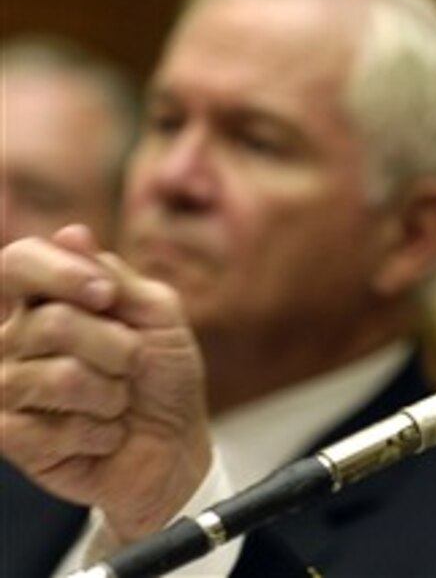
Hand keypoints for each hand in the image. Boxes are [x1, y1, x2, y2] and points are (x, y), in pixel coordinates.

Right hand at [0, 225, 210, 541]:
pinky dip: (96, 434)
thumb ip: (117, 278)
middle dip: (119, 349)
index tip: (105, 296)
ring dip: (111, 396)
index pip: (18, 262)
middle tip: (133, 368)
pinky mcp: (9, 438)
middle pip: (53, 323)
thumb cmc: (164, 375)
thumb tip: (71, 233)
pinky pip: (46, 430)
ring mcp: (6, 388)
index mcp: (46, 300)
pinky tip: (101, 436)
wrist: (176, 445)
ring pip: (57, 377)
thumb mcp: (158, 317)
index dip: (60, 272)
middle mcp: (15, 339)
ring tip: (117, 405)